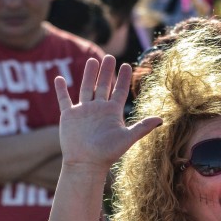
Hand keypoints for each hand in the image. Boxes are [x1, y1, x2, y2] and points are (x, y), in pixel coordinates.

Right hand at [54, 56, 161, 170]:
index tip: (126, 65)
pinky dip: (61, 89)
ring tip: (92, 60)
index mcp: (112, 112)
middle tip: (110, 57)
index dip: (123, 78)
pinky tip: (58, 78)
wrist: (86, 163)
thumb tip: (161, 119)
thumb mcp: (127, 138)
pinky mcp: (69, 116)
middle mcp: (98, 109)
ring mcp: (83, 111)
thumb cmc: (107, 153)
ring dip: (88, 75)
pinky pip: (64, 100)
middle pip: (103, 85)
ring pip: (86, 88)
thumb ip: (143, 127)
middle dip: (106, 71)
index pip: (119, 91)